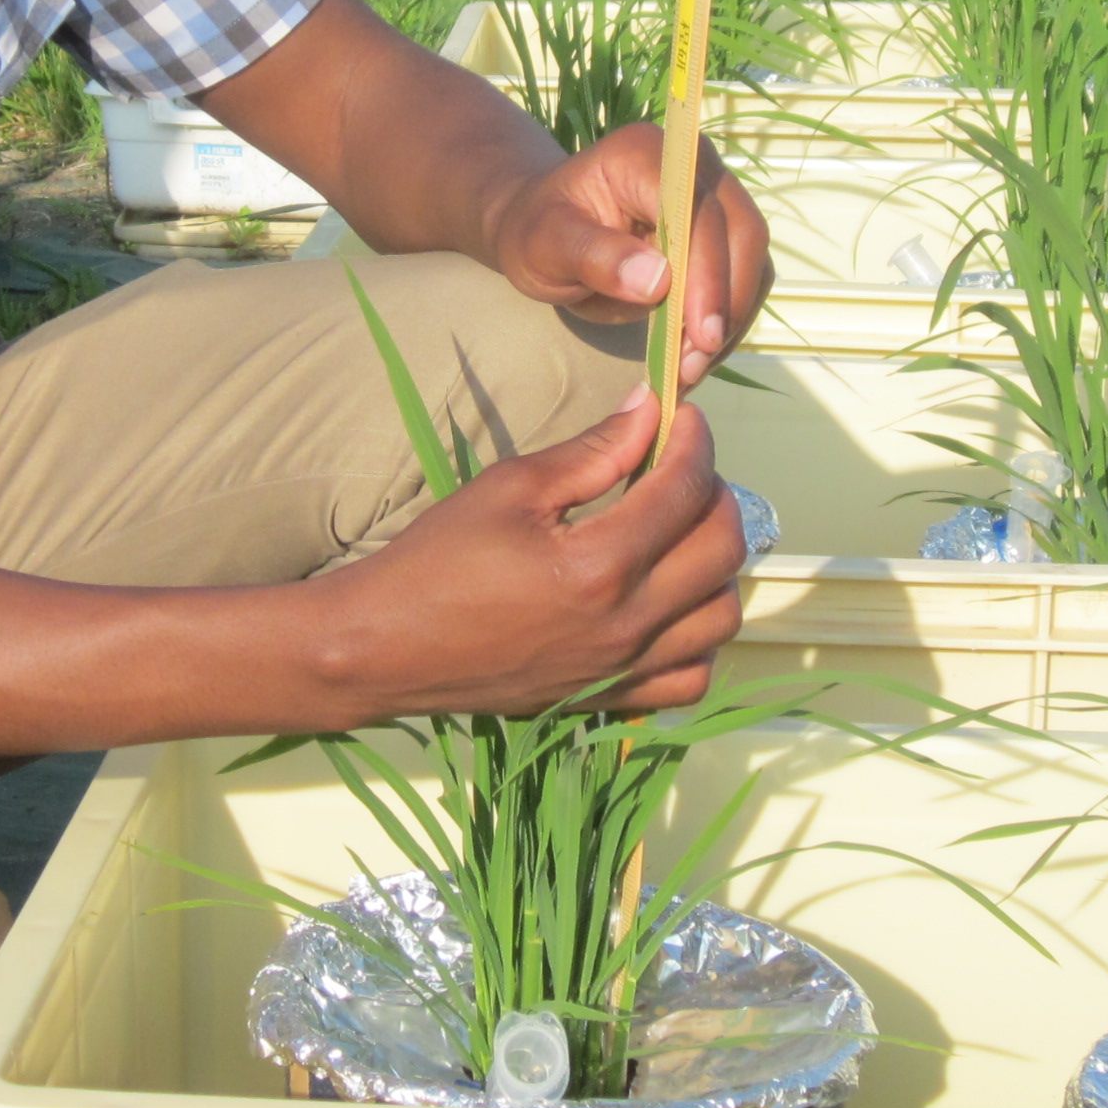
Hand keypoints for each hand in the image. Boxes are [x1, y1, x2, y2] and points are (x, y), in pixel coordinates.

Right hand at [309, 389, 745, 719]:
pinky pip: (692, 678)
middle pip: (723, 550)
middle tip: (681, 469)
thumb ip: (592, 450)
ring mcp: (622, 670)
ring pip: (722, 618)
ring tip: (678, 536)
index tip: (682, 417)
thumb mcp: (510, 488)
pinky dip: (698, 640)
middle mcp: (625, 624)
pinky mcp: (609, 699)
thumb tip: (649, 408)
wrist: (384, 647)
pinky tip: (668, 605)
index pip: (685, 490)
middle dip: (715, 493)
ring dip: (716, 567)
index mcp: (599, 565)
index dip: (694, 441)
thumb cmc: (436, 561)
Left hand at [483, 124, 772, 387]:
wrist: (547, 231)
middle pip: (742, 232)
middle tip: (693, 365)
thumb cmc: (538, 230)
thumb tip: (658, 280)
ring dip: (731, 320)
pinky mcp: (724, 235)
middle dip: (725, 304)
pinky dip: (728, 323)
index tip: (699, 335)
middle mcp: (694, 166)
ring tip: (689, 370)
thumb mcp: (545, 244)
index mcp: (646, 154)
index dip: (707, 272)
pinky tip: (696, 358)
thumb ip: (596, 256)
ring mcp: (715, 198)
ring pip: (753, 260)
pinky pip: (744, 280)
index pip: (696, 209)